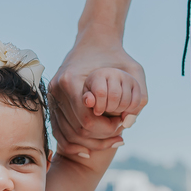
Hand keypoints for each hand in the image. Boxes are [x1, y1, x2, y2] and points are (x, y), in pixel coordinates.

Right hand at [49, 30, 146, 157]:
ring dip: (89, 143)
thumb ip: (138, 97)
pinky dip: (73, 143)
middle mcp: (57, 89)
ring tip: (110, 141)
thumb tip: (129, 123)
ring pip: (67, 135)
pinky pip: (58, 131)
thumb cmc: (116, 55)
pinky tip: (88, 150)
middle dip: (99, 139)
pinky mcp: (52, 101)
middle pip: (77, 131)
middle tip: (119, 137)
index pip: (87, 121)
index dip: (106, 130)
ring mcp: (52, 96)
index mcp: (71, 81)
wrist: (95, 40)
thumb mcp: (134, 71)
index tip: (122, 126)